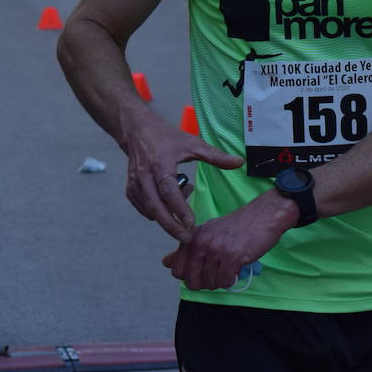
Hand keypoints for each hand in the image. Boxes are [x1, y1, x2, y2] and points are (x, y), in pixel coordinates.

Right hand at [124, 119, 243, 242]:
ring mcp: (135, 184)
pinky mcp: (130, 190)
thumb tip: (240, 162)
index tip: (191, 224)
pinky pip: (144, 209)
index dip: (179, 209)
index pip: (168, 190)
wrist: (139, 132)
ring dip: (166, 216)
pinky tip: (170, 204)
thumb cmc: (168, 139)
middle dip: (170, 225)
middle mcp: (144, 175)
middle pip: (155, 207)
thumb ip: (216, 156)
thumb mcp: (193, 144)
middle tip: (187, 238)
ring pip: (149, 210)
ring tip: (183, 210)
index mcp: (160, 163)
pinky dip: (157, 213)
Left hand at [162, 191, 295, 289]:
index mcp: (192, 238)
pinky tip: (236, 268)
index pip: (177, 271)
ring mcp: (216, 250)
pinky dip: (231, 280)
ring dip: (220, 281)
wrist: (264, 215)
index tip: (203, 269)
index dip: (191, 276)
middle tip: (217, 272)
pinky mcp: (232, 257)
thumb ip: (185, 250)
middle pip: (191, 281)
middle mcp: (201, 243)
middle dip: (204, 283)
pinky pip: (224, 282)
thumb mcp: (207, 234)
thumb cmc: (236, 227)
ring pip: (209, 284)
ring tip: (229, 266)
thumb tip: (166, 263)